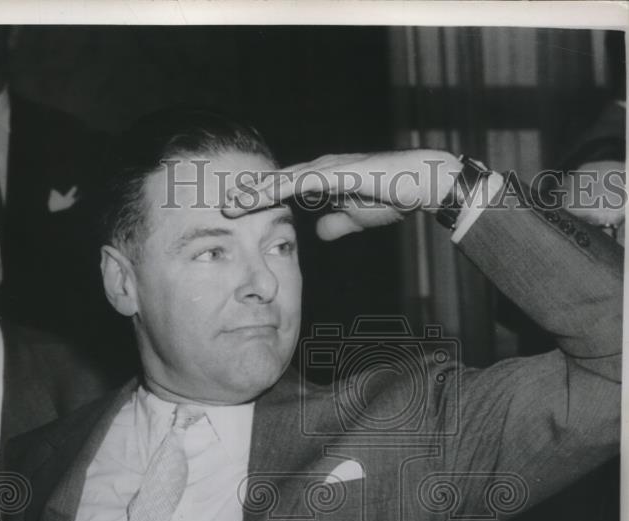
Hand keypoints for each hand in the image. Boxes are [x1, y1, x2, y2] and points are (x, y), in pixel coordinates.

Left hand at [222, 150, 461, 239]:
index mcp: (322, 181)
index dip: (257, 202)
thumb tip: (319, 232)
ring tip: (229, 203)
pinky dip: (277, 189)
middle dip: (246, 195)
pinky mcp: (336, 172)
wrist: (422, 183)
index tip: (234, 215)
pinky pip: (300, 181)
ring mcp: (326, 169)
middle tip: (218, 206)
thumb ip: (337, 223)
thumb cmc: (394, 196)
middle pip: (274, 183)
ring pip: (280, 180)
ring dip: (254, 192)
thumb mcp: (357, 217)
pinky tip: (259, 195)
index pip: (282, 192)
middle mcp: (319, 170)